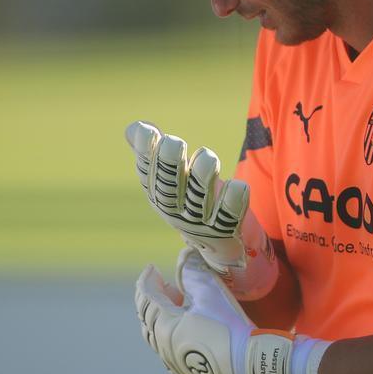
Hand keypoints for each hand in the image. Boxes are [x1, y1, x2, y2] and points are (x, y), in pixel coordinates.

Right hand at [126, 121, 277, 298]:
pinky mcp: (224, 232)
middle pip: (169, 190)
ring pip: (198, 201)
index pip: (149, 175)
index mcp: (160, 196)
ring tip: (207, 158)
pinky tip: (236, 185)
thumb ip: (155, 153)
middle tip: (174, 141)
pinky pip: (229, 217)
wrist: (216, 246)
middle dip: (169, 166)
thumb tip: (135, 127)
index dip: (147, 154)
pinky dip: (233, 202)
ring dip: (201, 179)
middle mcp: (176, 212)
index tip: (148, 131)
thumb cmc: (188, 203)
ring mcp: (199, 224)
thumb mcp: (169, 180)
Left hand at [135, 248, 296, 373]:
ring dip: (162, 319)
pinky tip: (188, 333)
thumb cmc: (229, 325)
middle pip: (148, 319)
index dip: (147, 280)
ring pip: (158, 339)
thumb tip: (185, 254)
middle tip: (165, 286)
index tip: (152, 268)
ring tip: (179, 308)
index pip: (147, 298)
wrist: (250, 364)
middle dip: (154, 299)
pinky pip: (172, 354)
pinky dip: (173, 338)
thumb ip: (193, 270)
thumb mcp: (211, 291)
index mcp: (164, 325)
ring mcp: (175, 365)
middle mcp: (163, 347)